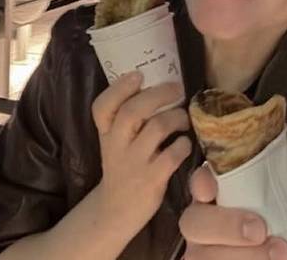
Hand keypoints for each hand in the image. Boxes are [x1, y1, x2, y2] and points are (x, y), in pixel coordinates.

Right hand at [91, 72, 191, 234]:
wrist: (115, 210)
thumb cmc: (123, 163)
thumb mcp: (116, 139)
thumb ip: (128, 115)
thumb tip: (160, 79)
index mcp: (106, 132)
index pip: (102, 107)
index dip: (119, 88)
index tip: (138, 75)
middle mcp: (116, 146)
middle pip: (132, 111)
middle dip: (158, 94)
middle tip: (177, 88)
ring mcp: (134, 164)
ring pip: (157, 128)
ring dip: (177, 116)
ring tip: (184, 118)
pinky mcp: (152, 180)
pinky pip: (172, 155)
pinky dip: (183, 144)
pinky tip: (184, 144)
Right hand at [180, 152, 286, 259]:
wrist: (274, 243)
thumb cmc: (270, 209)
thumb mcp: (286, 186)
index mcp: (214, 191)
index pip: (198, 181)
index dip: (200, 183)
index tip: (211, 189)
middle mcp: (201, 221)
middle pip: (194, 223)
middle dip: (225, 226)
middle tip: (260, 230)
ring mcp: (202, 252)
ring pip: (206, 256)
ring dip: (244, 256)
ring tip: (281, 254)